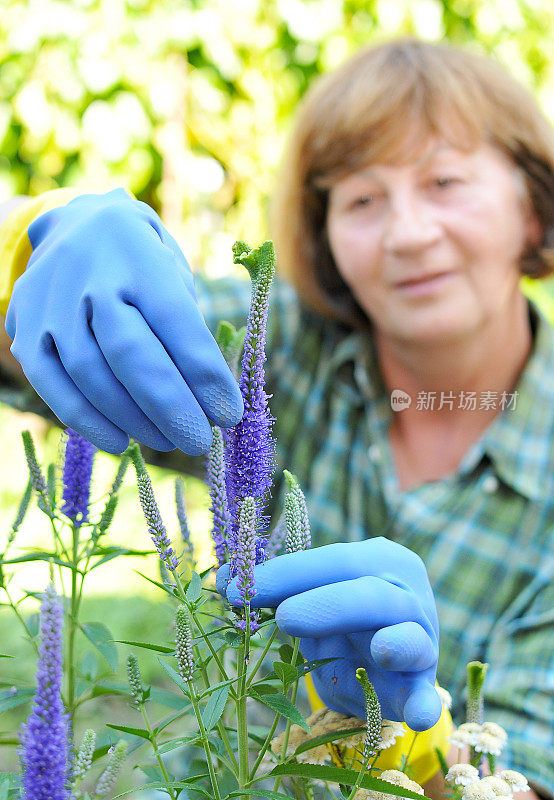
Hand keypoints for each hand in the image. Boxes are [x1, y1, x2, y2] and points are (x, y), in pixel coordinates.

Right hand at [5, 189, 242, 453]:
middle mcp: (91, 276)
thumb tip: (208, 398)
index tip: (228, 414)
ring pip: (90, 373)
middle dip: (170, 405)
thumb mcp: (175, 274)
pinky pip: (50, 382)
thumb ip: (186, 328)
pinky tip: (118, 441)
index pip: (177, 320)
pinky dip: (85, 419)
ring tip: (167, 442)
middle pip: (131, 352)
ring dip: (133, 419)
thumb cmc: (144, 262)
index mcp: (141, 257)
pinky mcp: (25, 328)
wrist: (76, 225)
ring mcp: (52, 303)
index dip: (204, 373)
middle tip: (199, 442)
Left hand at [219, 537, 441, 730]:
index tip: (237, 587)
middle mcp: (402, 594)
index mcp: (375, 560)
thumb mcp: (307, 600)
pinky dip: (426, 705)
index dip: (285, 573)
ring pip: (408, 636)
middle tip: (284, 617)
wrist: (376, 665)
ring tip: (381, 650)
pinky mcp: (422, 685)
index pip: (332, 560)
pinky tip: (419, 716)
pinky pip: (428, 696)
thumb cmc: (336, 619)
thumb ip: (276, 589)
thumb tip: (225, 579)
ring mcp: (420, 639)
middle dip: (327, 603)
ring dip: (395, 643)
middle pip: (369, 593)